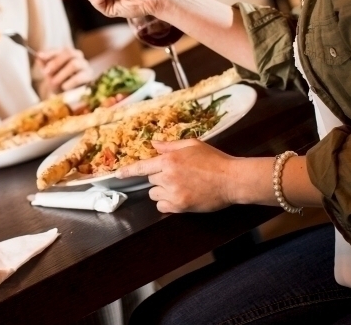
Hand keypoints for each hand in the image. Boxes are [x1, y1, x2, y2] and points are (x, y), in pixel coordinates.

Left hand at [37, 47, 93, 93]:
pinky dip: (70, 82)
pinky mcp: (89, 77)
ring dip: (62, 74)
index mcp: (67, 53)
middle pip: (69, 52)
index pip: (59, 49)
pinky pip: (80, 77)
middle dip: (56, 62)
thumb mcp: (50, 74)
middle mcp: (77, 56)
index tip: (39, 56)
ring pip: (74, 64)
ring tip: (54, 82)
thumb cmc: (59, 82)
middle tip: (46, 72)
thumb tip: (39, 57)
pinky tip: (64, 87)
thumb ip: (45, 66)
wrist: (69, 97)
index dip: (49, 52)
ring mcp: (85, 66)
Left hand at [117, 139, 235, 212]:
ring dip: (163, 191)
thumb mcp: (192, 145)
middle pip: (150, 180)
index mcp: (169, 159)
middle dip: (159, 177)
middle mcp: (168, 175)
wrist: (232, 179)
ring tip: (181, 186)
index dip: (128, 171)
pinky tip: (181, 196)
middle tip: (178, 175)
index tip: (118, 175)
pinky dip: (167, 203)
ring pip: (154, 194)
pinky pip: (162, 206)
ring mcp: (173, 192)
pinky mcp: (180, 206)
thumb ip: (170, 146)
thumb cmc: (214, 160)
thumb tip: (154, 144)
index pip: (142, 166)